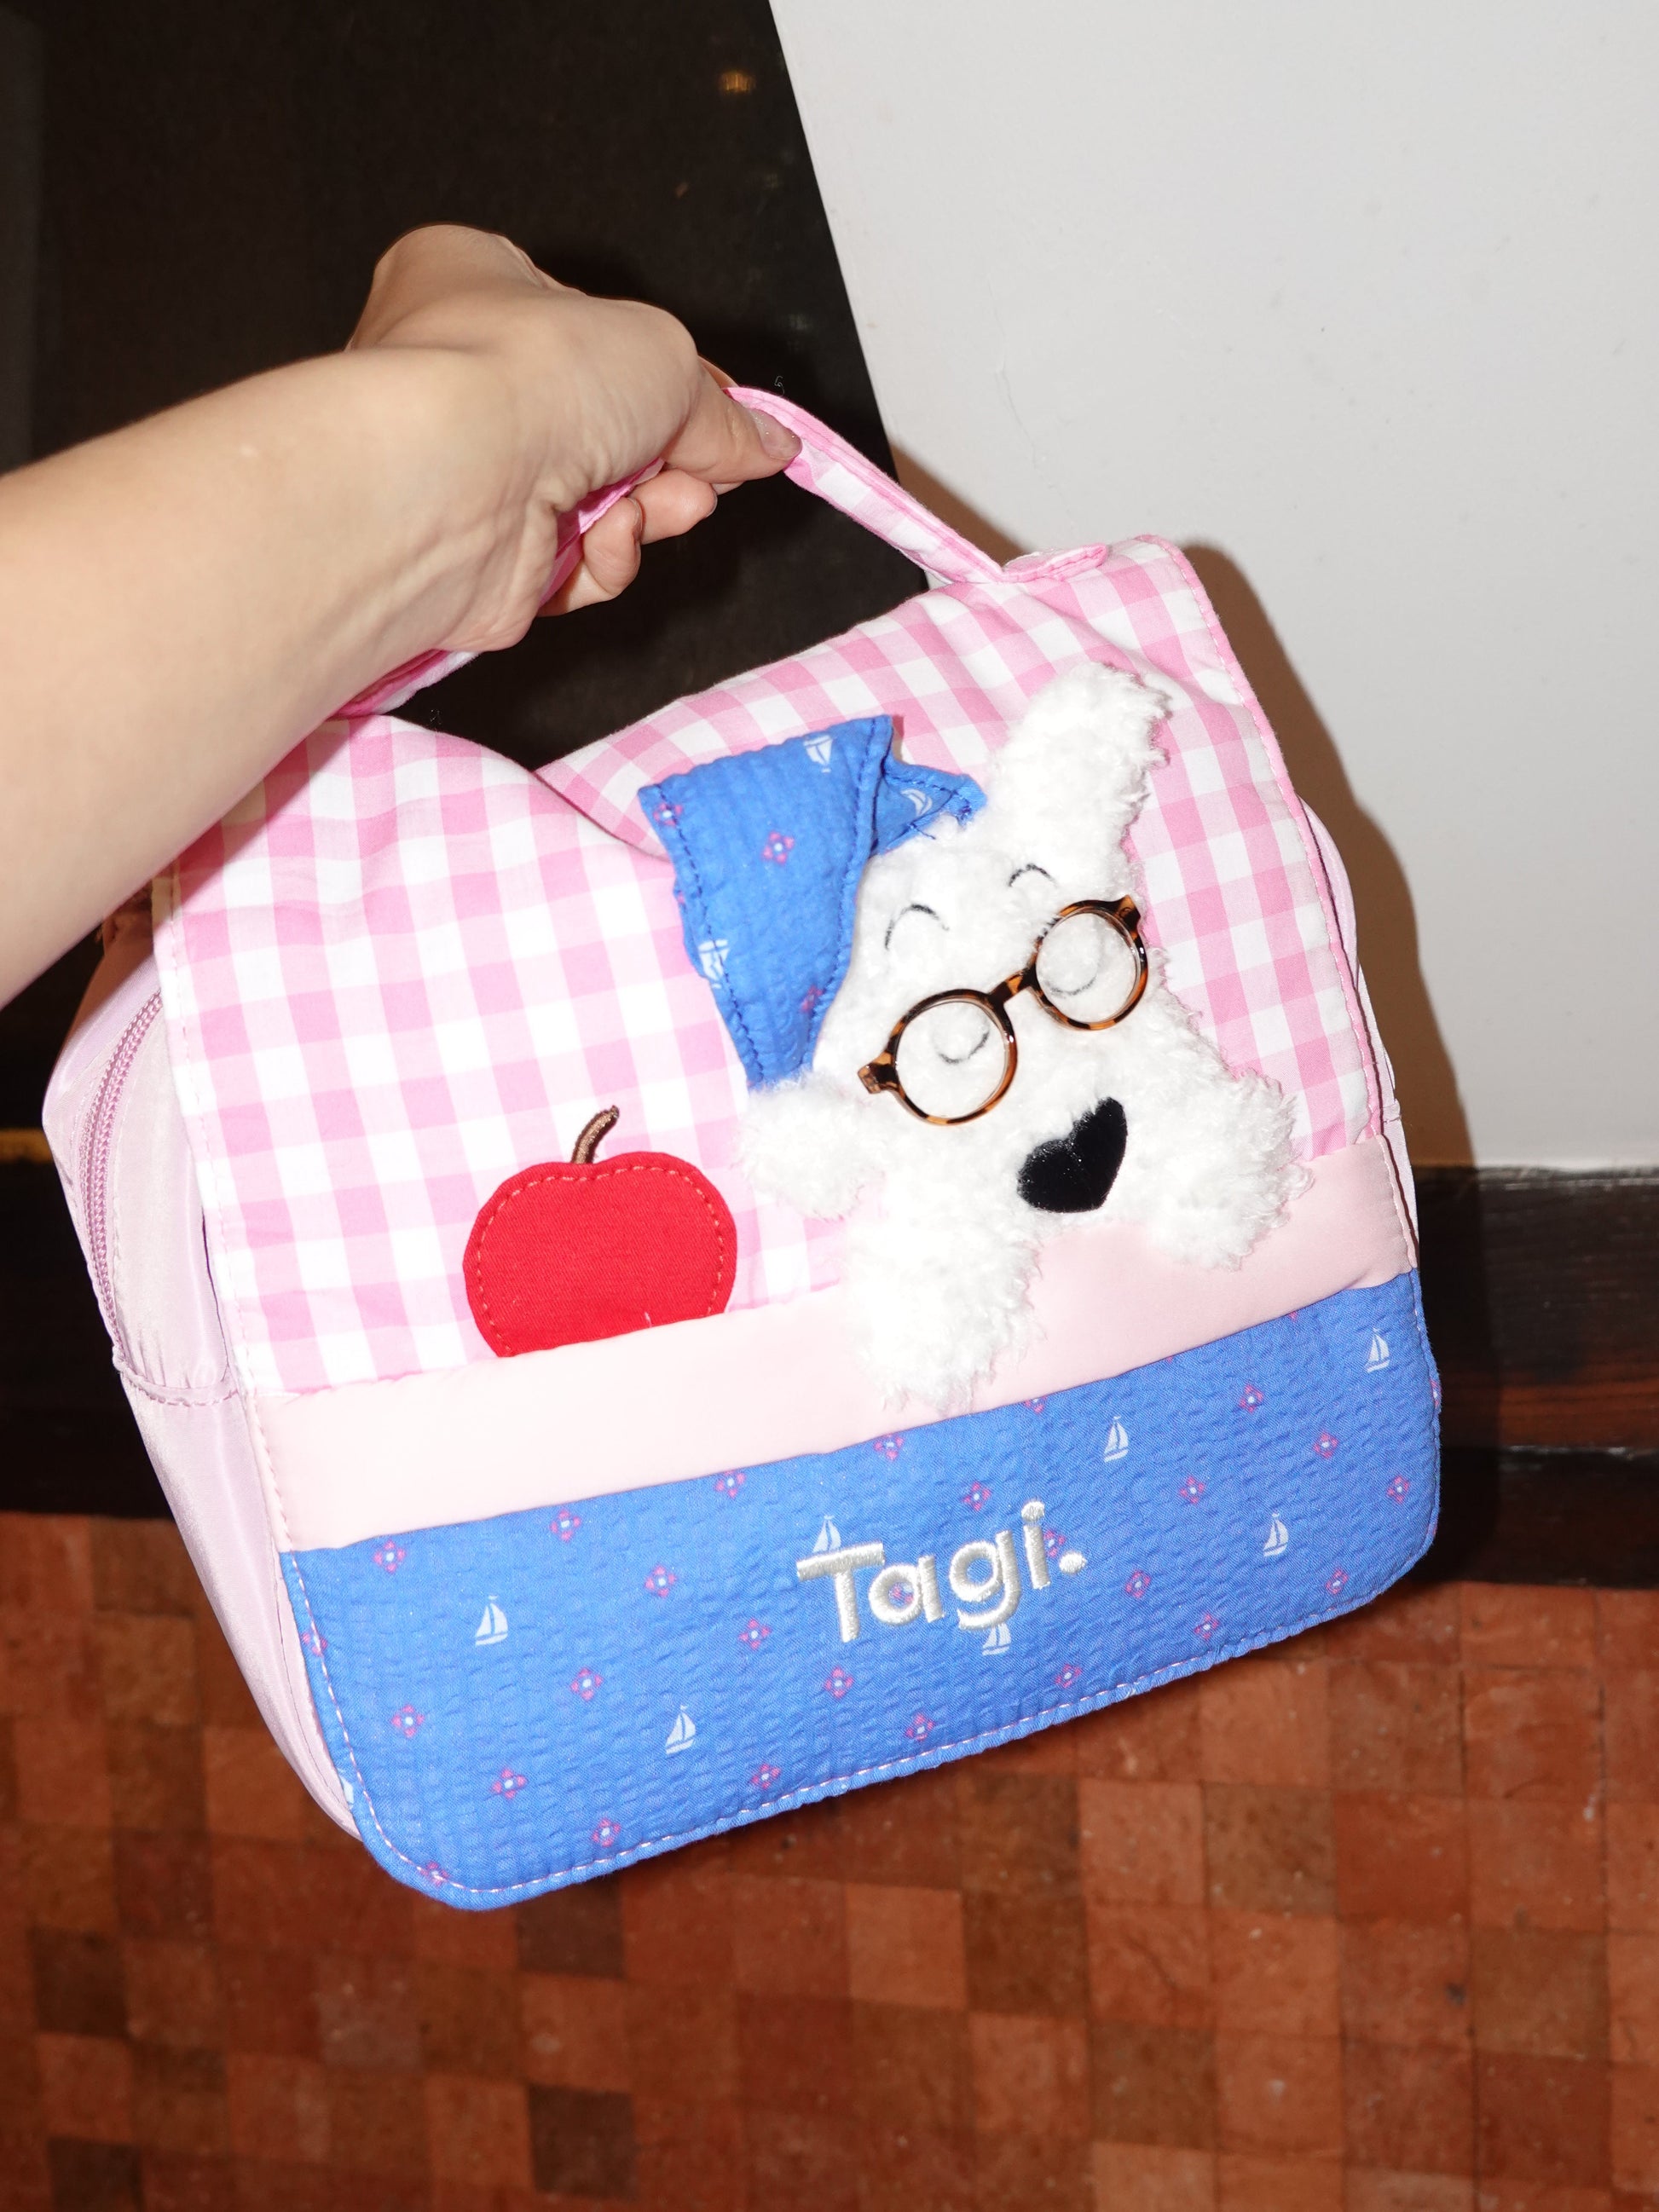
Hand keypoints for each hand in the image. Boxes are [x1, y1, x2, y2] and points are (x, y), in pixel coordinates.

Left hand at [349, 226, 798, 643]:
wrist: (453, 477)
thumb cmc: (524, 372)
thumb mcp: (663, 358)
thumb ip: (720, 410)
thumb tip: (769, 445)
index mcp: (477, 282)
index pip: (594, 334)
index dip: (669, 381)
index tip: (729, 418)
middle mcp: (462, 376)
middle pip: (604, 429)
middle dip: (669, 458)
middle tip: (708, 470)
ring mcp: (470, 472)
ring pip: (595, 505)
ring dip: (650, 511)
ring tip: (668, 506)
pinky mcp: (480, 557)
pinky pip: (570, 564)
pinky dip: (604, 560)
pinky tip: (607, 543)